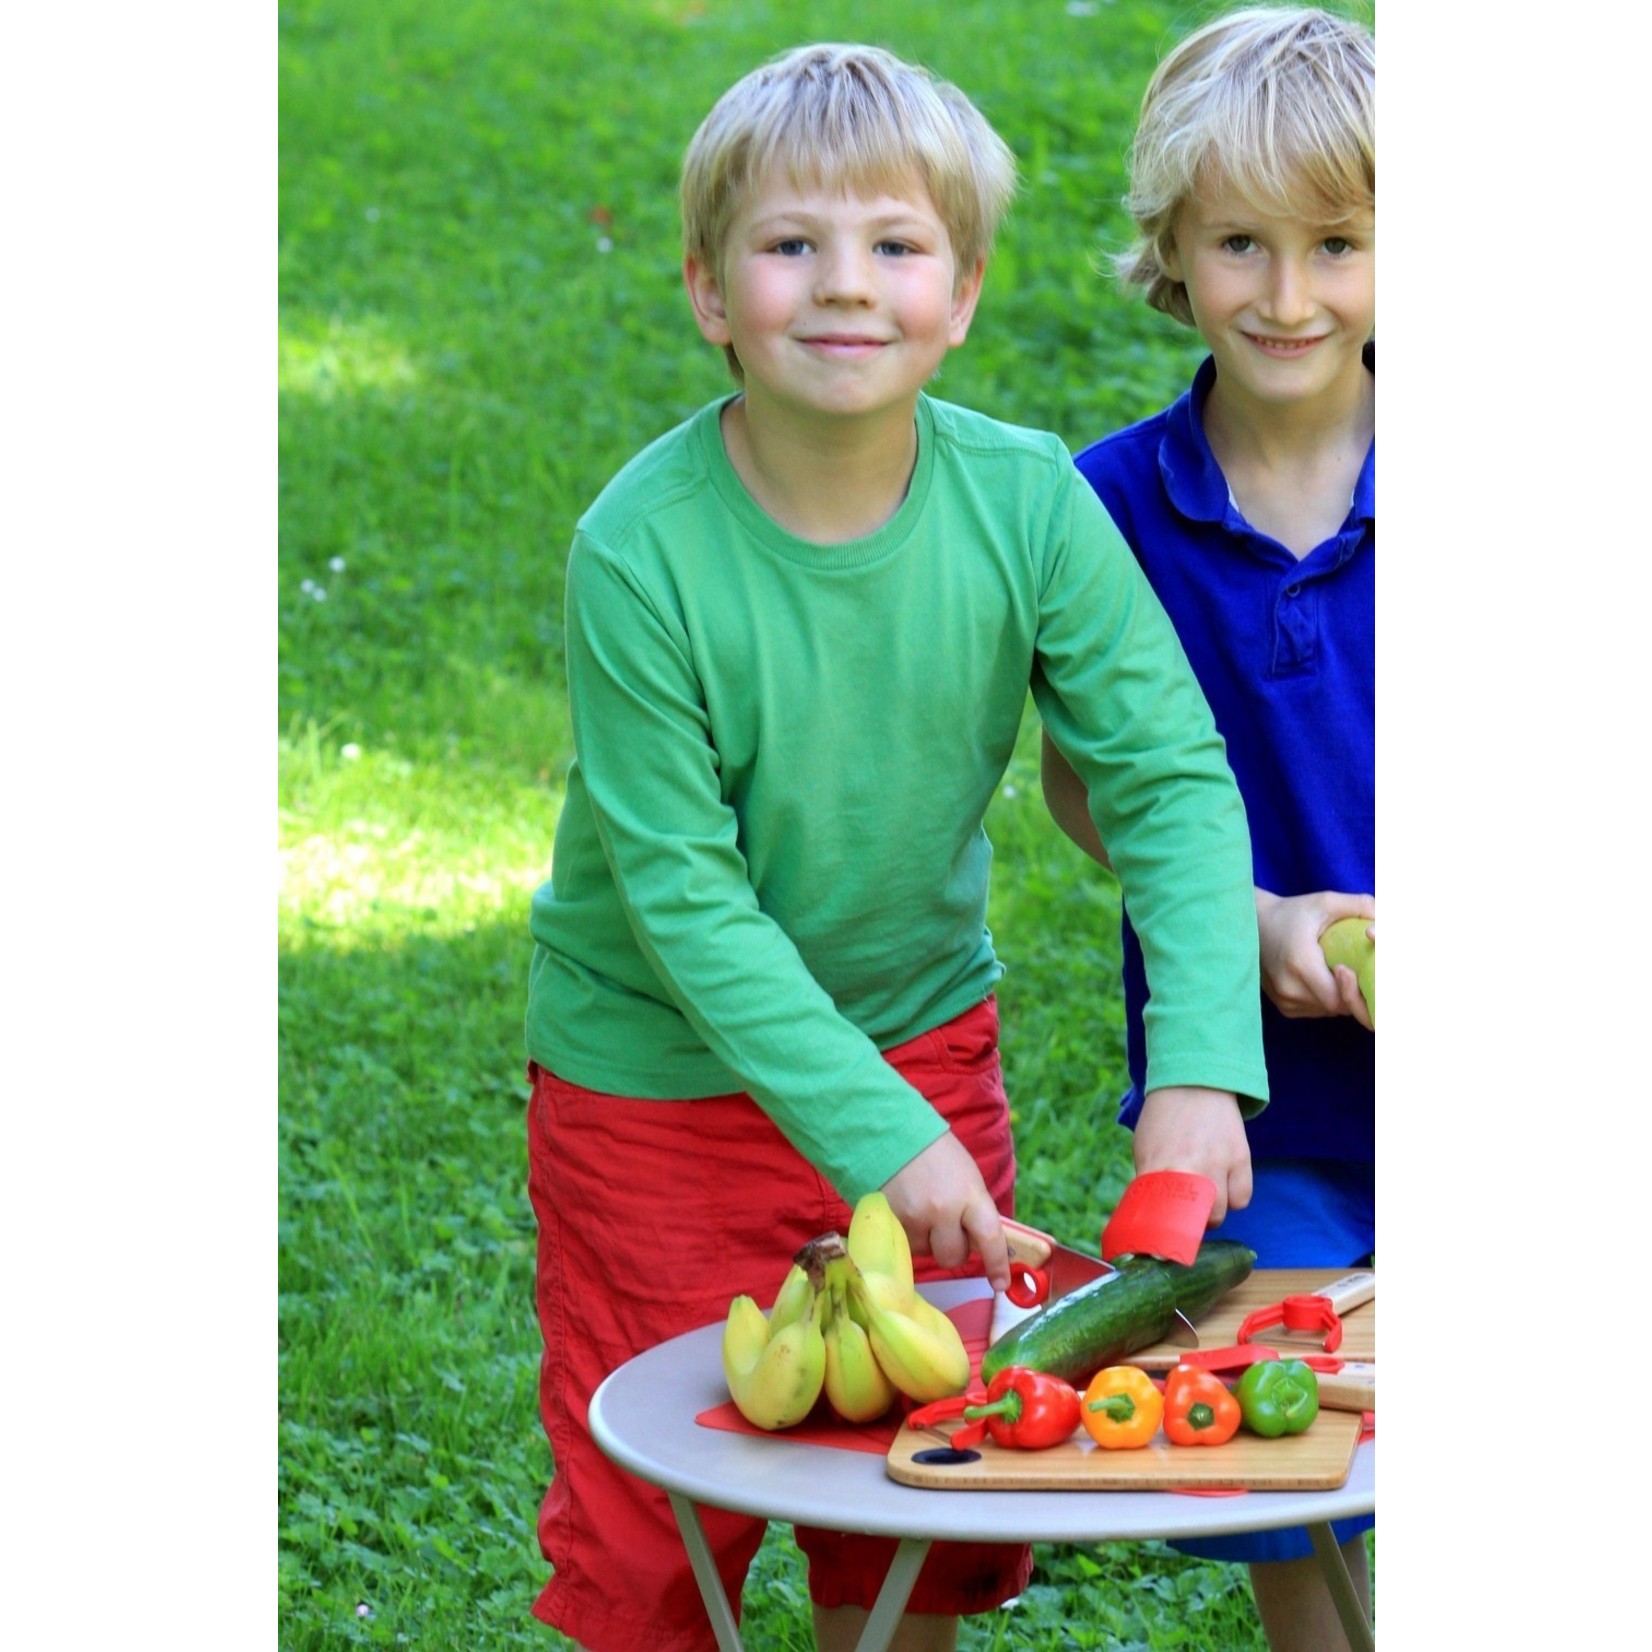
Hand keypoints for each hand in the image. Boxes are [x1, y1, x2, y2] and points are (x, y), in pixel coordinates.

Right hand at [881, 1133, 1009, 1291]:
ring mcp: (913, 1218)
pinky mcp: (889, 1222)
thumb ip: (975, 1208)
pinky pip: (904, 1245)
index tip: (1000, 1283)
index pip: (990, 1238)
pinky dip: (908, 1234)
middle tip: (947, 1227)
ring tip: (920, 1210)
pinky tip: (905, 1209)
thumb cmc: (934, 1152)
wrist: (890, 1132)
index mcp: (969, 1193)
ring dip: (927, 1241)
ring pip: (926, 1253)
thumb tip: (984, 1243)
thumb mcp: (966, 1175)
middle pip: (954, 1257)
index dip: (997, 1264)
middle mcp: (942, 1209)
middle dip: (954, 1248)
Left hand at [1132, 1086, 1251, 1223]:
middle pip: (1194, 1222)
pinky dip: (1234, 1199)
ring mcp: (1217, 1163)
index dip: (1163, 1234)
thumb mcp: (1145, 1147)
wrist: (1194, 1082)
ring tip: (1205, 1199)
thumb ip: (1149, 1180)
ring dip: (1212, 1213)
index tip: (1164, 1240)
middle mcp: (1188, 1168)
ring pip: (1219, 1213)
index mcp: (1156, 1165)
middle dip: (1190, 1224)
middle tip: (1186, 1214)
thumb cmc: (1164, 1119)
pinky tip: (1225, 1187)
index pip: (1160, 1217)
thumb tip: (1152, 1215)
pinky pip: (1242, 1198)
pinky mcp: (1240, 1157)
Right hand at [1257, 888, 1375, 1027]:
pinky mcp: (1282, 1006)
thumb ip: (1361, 906)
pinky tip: (1325, 980)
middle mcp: (1289, 988)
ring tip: (1340, 973)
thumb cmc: (1293, 912)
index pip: (1340, 998)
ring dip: (1340, 998)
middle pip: (1337, 1006)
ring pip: (1328, 1011)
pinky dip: (1326, 1000)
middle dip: (1353, 993)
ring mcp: (1284, 1000)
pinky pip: (1316, 1011)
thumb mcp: (1326, 902)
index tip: (1356, 969)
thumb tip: (1389, 920)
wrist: (1252, 924)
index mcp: (1300, 963)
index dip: (1356, 990)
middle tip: (1357, 971)